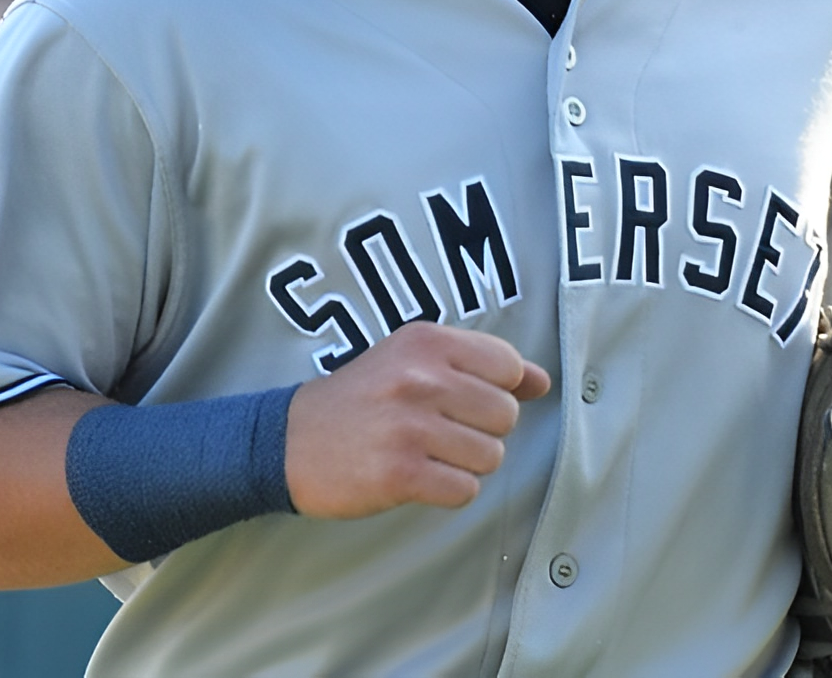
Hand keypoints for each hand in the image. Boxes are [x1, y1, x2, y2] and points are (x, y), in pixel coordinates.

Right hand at [284, 320, 550, 518]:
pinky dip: (449, 490)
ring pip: (491, 456)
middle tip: (441, 431)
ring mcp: (411, 426)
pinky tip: (419, 476)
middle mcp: (421, 378)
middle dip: (483, 430)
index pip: (507, 365)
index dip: (498, 389)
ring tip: (428, 452)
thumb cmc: (363, 398)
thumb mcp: (414, 360)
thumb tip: (542, 381)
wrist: (289, 439)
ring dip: (466, 463)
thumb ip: (481, 366)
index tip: (465, 399)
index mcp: (426, 342)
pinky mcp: (400, 473)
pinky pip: (465, 490)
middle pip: (505, 415)